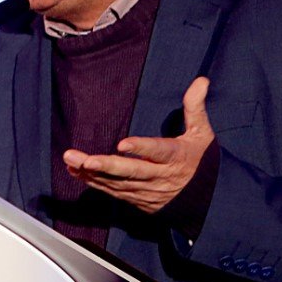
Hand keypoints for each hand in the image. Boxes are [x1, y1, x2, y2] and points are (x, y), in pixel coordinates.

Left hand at [62, 76, 214, 213]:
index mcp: (176, 157)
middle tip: (84, 159)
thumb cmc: (203, 161)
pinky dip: (95, 183)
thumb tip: (201, 80)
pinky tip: (76, 171)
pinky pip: (114, 192)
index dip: (141, 148)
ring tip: (71, 160)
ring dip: (93, 173)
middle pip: (132, 172)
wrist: (210, 201)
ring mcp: (148, 190)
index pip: (158, 151)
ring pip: (118, 183)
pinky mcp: (139, 200)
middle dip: (106, 166)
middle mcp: (160, 176)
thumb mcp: (203, 133)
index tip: (122, 144)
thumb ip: (195, 107)